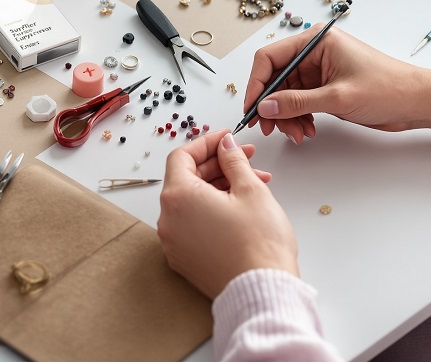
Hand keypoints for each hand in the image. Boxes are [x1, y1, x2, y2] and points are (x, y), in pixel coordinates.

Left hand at [158, 130, 296, 298]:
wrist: (262, 290)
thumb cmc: (258, 244)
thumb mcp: (250, 189)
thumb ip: (234, 160)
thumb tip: (226, 145)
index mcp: (178, 197)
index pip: (181, 156)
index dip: (206, 142)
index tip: (227, 139)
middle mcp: (168, 221)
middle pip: (187, 179)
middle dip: (219, 165)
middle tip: (247, 158)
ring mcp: (174, 243)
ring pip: (192, 203)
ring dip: (220, 188)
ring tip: (254, 184)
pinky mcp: (185, 260)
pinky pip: (194, 225)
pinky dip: (212, 211)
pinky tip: (240, 209)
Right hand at [243, 25, 430, 143]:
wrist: (417, 102)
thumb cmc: (388, 88)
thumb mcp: (338, 97)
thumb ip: (297, 102)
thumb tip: (265, 107)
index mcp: (316, 41)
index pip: (270, 58)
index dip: (256, 84)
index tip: (252, 108)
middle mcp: (314, 53)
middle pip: (275, 78)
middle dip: (272, 105)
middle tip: (271, 128)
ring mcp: (319, 71)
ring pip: (285, 94)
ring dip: (286, 116)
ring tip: (298, 134)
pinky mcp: (325, 87)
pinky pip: (299, 102)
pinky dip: (298, 117)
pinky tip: (307, 130)